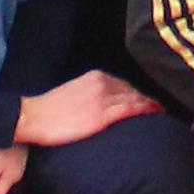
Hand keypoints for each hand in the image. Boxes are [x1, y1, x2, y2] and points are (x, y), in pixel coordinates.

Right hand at [13, 70, 157, 146]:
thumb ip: (89, 94)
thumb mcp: (73, 93)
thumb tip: (97, 105)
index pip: (124, 84)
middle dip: (146, 98)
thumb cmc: (49, 110)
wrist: (33, 117)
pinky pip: (131, 110)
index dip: (137, 93)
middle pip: (133, 90)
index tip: (146, 100)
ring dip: (150, 104)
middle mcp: (102, 83)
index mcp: (95, 77)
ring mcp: (103, 99)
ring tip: (160, 112)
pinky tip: (156, 113)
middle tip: (158, 108)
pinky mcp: (102, 115)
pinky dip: (146, 110)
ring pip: (136, 98)